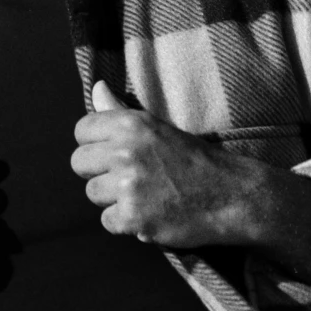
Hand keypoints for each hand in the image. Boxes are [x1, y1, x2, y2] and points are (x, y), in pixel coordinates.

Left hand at [71, 80, 268, 247]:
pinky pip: (107, 221)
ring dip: (113, 199)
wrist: (231, 195)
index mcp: (131, 124)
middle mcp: (126, 151)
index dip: (95, 144)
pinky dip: (126, 223)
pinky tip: (150, 215)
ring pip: (92, 194)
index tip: (115, 154)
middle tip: (129, 178)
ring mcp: (129, 186)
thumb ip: (121, 111)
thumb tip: (96, 87)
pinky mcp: (134, 217)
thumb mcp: (159, 127)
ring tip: (144, 196)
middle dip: (99, 172)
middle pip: (79, 164)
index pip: (82, 130)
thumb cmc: (194, 161)